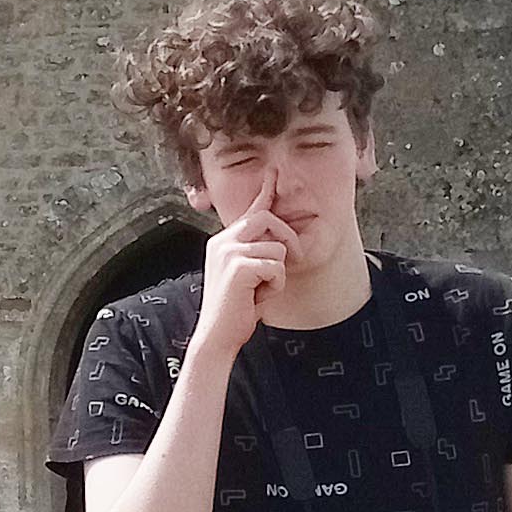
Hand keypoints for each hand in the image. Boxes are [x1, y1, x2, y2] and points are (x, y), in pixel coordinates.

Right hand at [192, 202, 299, 364]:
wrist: (217, 337)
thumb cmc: (234, 310)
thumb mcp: (245, 276)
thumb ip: (255, 255)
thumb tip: (278, 241)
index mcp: (222, 242)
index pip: (249, 211)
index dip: (264, 193)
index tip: (273, 175)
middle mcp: (222, 241)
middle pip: (266, 218)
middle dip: (287, 238)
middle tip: (294, 258)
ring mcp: (228, 252)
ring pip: (276, 248)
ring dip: (278, 274)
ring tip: (261, 291)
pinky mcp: (238, 267)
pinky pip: (276, 267)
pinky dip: (275, 285)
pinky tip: (258, 298)